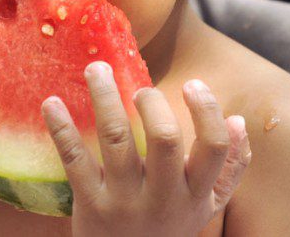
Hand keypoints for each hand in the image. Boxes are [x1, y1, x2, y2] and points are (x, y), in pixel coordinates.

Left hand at [42, 62, 250, 236]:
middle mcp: (162, 198)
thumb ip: (230, 167)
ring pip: (116, 139)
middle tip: (140, 89)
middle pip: (165, 139)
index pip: (213, 146)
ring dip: (105, 97)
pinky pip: (74, 160)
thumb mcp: (207, 206)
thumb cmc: (169, 227)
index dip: (206, 110)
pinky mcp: (89, 204)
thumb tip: (239, 121)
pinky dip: (61, 128)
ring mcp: (124, 202)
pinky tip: (51, 102)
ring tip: (96, 68)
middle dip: (153, 103)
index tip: (192, 84)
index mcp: (195, 194)